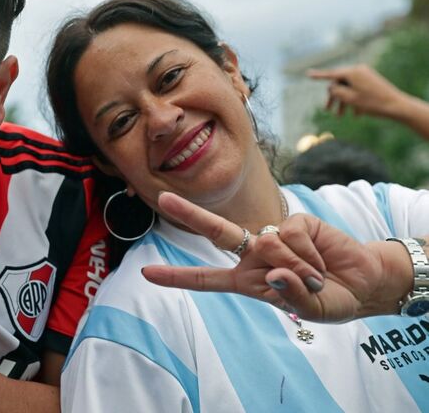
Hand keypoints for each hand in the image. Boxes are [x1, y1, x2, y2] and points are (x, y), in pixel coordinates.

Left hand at [141, 192, 410, 321]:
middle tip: (163, 198)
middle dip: (189, 214)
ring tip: (317, 277)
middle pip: (215, 232)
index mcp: (247, 280)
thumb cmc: (330, 299)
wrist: (363, 283)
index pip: (206, 278)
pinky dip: (308, 253)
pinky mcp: (295, 222)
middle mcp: (254, 255)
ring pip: (268, 244)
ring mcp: (273, 236)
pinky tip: (322, 259)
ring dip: (297, 267)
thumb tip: (273, 272)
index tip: (146, 273)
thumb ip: (291, 296)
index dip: (177, 277)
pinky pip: (291, 235)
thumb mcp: (311, 310)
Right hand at [308, 64, 407, 118]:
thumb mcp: (349, 98)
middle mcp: (359, 70)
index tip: (307, 74)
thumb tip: (331, 87)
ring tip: (341, 116)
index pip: (331, 74)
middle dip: (334, 97)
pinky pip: (357, 89)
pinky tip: (356, 115)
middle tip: (328, 110)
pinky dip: (354, 100)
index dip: (318, 76)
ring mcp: (366, 75)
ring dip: (343, 101)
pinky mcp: (371, 81)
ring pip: (348, 87)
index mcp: (352, 72)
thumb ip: (335, 91)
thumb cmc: (372, 103)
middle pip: (339, 83)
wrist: (397, 106)